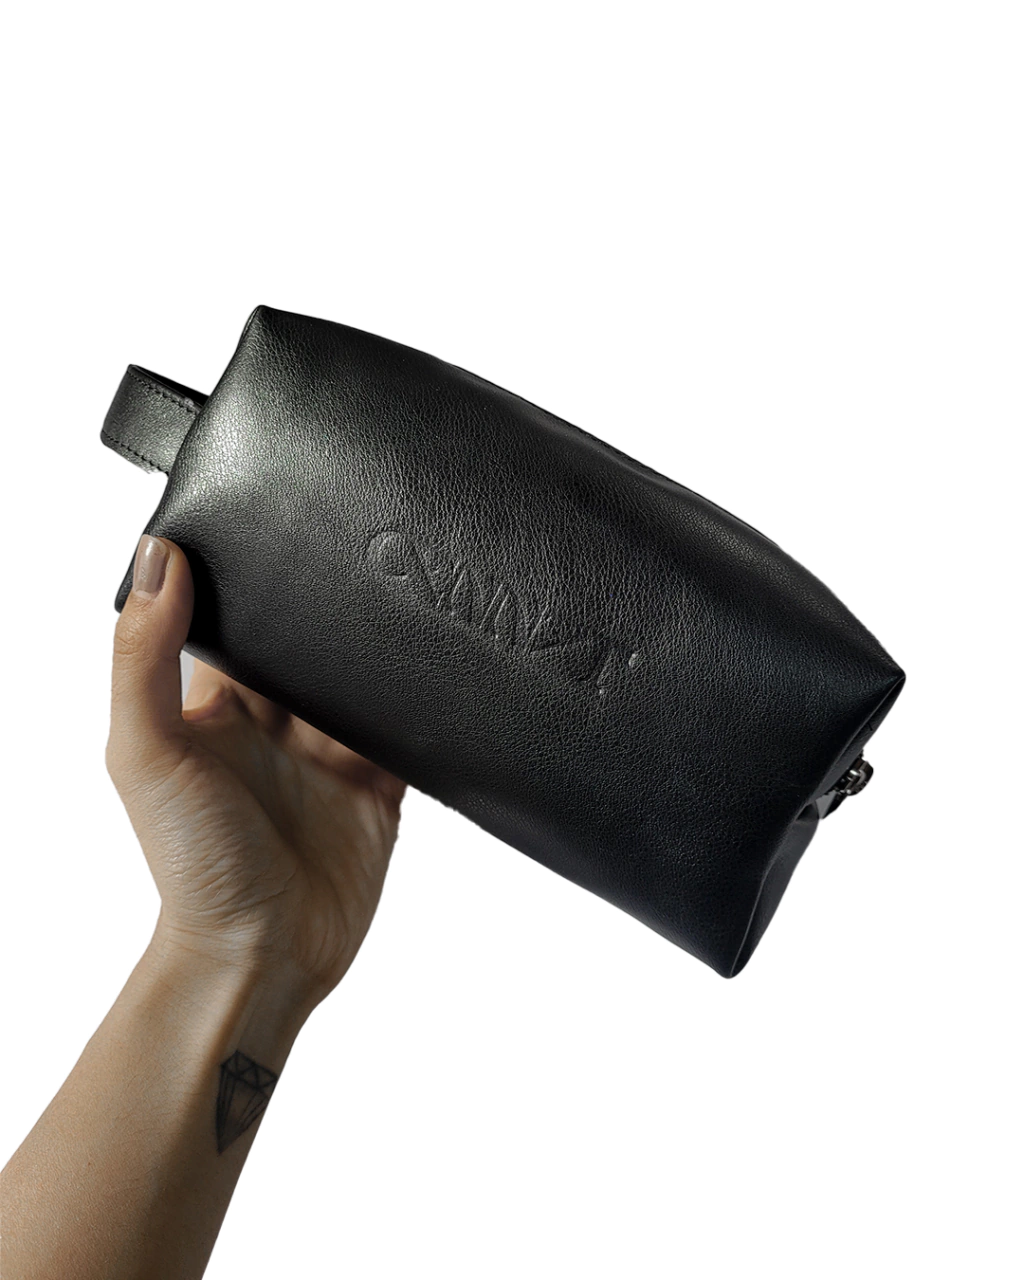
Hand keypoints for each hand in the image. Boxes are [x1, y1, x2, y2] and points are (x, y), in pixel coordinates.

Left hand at [106, 534, 405, 1006]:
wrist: (263, 955)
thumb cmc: (193, 864)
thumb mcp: (147, 752)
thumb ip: (144, 657)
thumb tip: (156, 557)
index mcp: (216, 707)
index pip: (238, 620)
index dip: (254, 574)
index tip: (279, 517)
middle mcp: (274, 724)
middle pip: (309, 641)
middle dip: (332, 603)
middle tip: (364, 544)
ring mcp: (330, 753)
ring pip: (362, 677)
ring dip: (381, 647)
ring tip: (409, 591)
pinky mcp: (380, 783)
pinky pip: (407, 729)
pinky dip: (422, 703)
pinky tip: (439, 667)